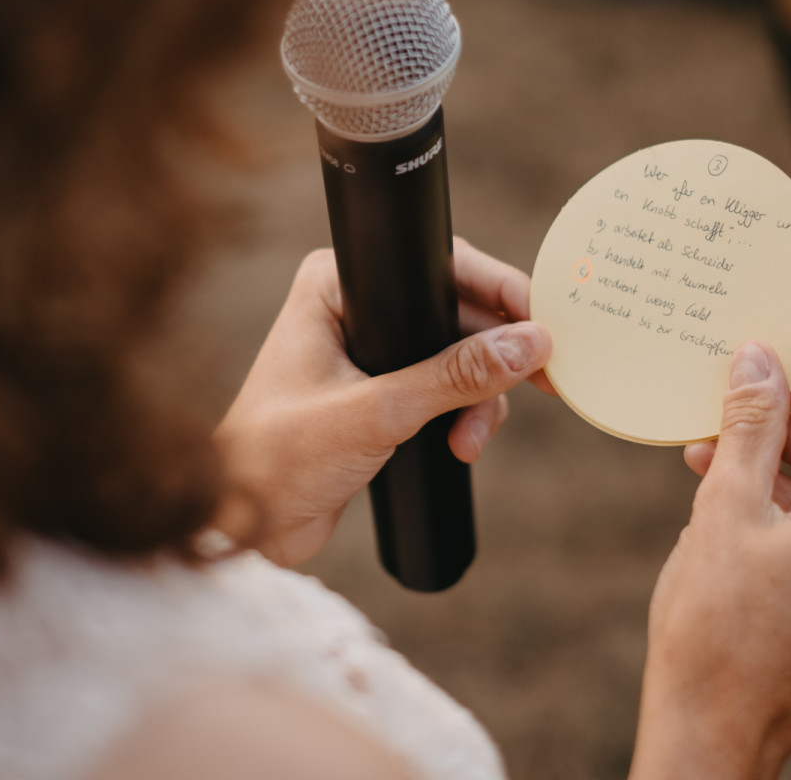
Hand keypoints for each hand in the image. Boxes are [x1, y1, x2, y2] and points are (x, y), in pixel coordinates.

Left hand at [212, 238, 553, 566]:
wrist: (244, 525)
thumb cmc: (278, 459)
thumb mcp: (377, 414)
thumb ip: (454, 377)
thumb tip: (530, 344)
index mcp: (336, 284)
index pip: (436, 265)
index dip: (498, 289)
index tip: (545, 319)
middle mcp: (354, 307)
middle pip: (456, 313)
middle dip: (493, 359)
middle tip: (545, 384)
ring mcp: (368, 350)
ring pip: (457, 356)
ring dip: (478, 398)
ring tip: (469, 441)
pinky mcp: (379, 392)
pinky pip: (444, 389)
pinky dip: (462, 414)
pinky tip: (461, 445)